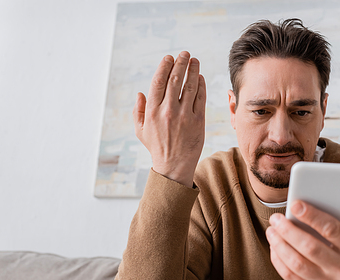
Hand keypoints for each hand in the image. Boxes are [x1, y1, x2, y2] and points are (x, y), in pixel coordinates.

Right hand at [133, 51, 206, 186]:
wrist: (174, 166)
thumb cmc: (157, 147)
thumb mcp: (141, 131)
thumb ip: (138, 111)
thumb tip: (140, 93)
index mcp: (152, 111)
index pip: (158, 82)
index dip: (164, 67)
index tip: (169, 58)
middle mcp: (168, 111)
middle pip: (175, 80)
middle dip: (180, 63)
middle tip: (184, 54)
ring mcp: (184, 116)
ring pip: (190, 86)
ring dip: (193, 70)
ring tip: (195, 61)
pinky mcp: (198, 121)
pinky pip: (200, 98)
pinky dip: (201, 85)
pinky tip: (201, 78)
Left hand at [266, 201, 339, 279]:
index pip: (332, 230)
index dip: (312, 216)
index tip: (295, 204)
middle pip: (311, 247)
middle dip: (289, 230)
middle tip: (276, 218)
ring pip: (297, 263)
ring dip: (280, 245)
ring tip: (271, 230)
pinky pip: (290, 276)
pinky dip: (278, 260)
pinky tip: (274, 246)